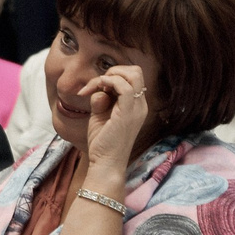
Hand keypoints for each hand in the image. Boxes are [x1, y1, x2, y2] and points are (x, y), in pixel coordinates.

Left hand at [80, 62, 150, 176]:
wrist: (105, 164)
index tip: (94, 87)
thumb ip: (100, 99)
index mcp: (136, 105)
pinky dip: (108, 81)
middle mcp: (140, 105)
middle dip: (114, 70)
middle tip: (97, 85)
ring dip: (109, 75)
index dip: (112, 76)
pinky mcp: (128, 113)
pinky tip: (96, 90)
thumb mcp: (100, 115)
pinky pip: (124, 86)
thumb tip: (99, 89)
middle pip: (136, 71)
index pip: (132, 77)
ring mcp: (136, 108)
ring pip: (132, 74)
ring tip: (94, 88)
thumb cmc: (102, 143)